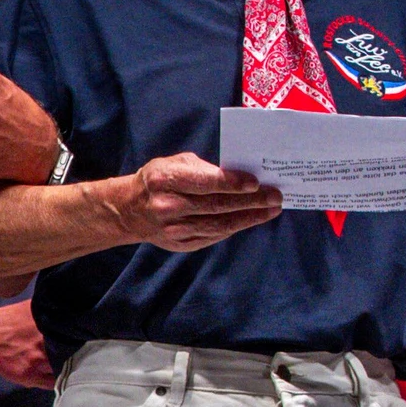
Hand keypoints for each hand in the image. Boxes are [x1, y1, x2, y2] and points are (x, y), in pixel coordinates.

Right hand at [103, 154, 281, 249]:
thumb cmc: (158, 179)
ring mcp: (174, 229)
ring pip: (219, 225)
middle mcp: (168, 206)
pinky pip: (213, 235)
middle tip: (275, 196)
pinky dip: (235, 227)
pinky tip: (250, 219)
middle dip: (251, 201)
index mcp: (164, 179)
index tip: (256, 182)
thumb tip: (239, 177)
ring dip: (249, 218)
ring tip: (271, 210)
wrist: (130, 210)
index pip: (205, 182)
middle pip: (217, 206)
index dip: (232, 183)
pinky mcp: (180, 243)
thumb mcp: (173, 163)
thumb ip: (203, 169)